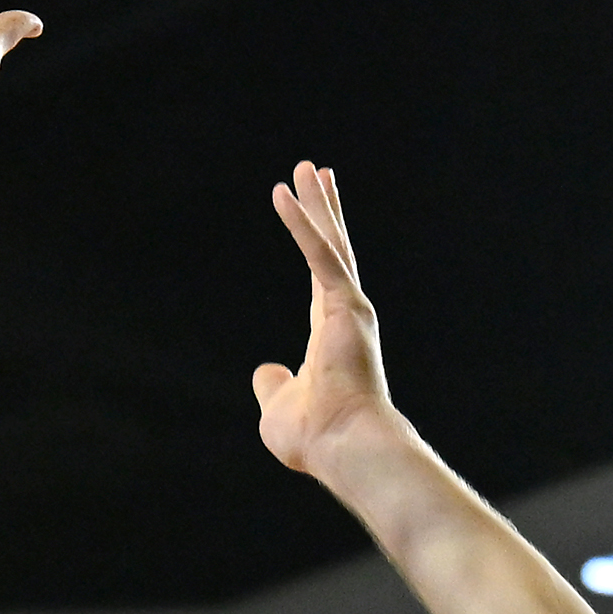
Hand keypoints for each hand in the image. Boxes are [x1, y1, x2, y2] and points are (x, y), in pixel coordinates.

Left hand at [255, 163, 398, 478]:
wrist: (342, 446)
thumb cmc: (314, 436)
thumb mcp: (279, 405)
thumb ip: (273, 384)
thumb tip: (265, 371)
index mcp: (330, 332)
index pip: (322, 274)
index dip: (317, 241)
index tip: (313, 212)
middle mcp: (344, 313)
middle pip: (332, 247)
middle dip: (325, 208)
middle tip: (319, 171)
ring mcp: (347, 307)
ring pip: (329, 242)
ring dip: (317, 203)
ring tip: (308, 167)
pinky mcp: (342, 305)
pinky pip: (317, 254)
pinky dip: (301, 223)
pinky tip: (284, 194)